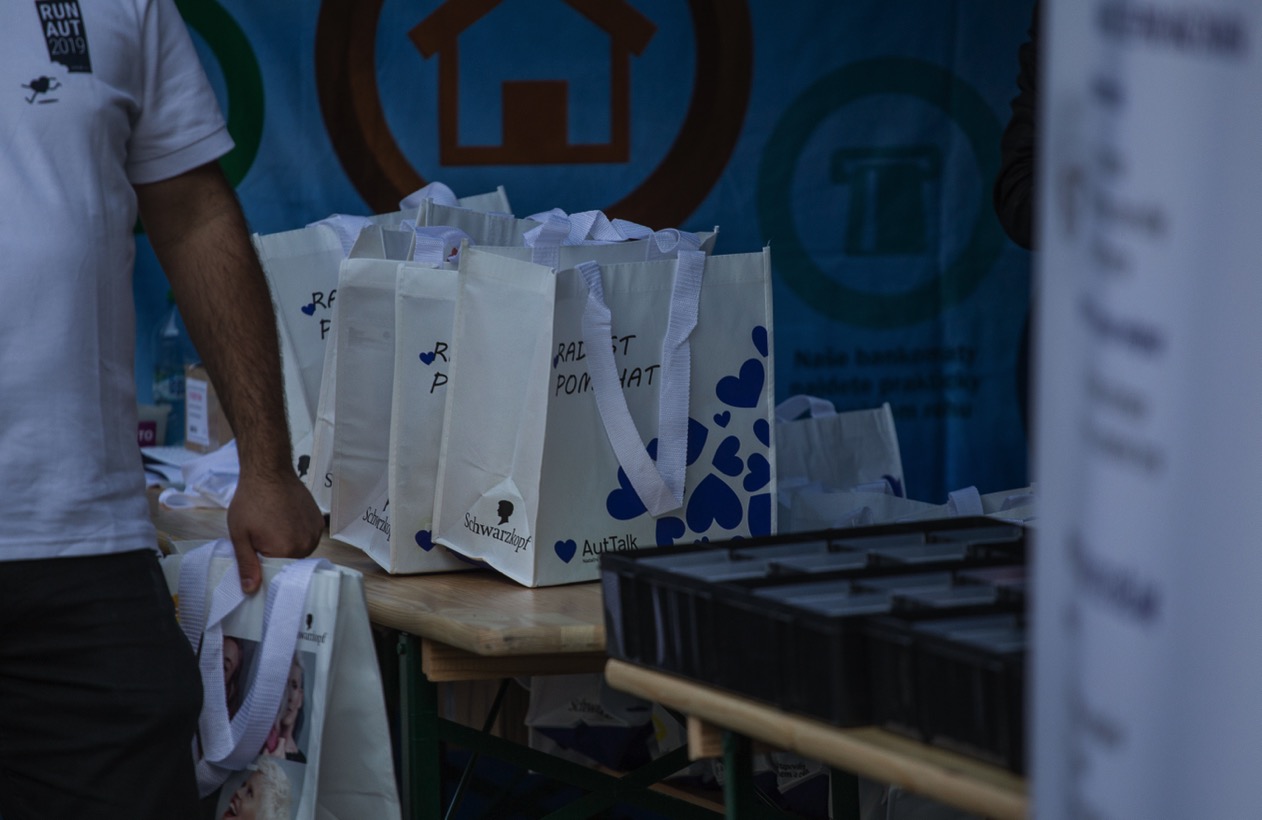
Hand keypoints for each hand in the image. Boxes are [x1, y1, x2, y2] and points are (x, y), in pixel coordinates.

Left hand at [226, 470, 323, 593]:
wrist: (269, 472)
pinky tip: (286, 520)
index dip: (262, 565)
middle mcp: (305, 544)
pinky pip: (308, 538)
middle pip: (289, 562)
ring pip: (300, 551)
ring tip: (274, 526)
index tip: (255, 553)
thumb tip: (251, 590)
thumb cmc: (251, 500)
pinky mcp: (319, 522)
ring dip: (288, 545)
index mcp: (286, 550)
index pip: (275, 572)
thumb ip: (247, 564)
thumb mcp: (240, 535)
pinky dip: (298, 534)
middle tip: (262, 537)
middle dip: (275, 555)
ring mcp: (315, 532)